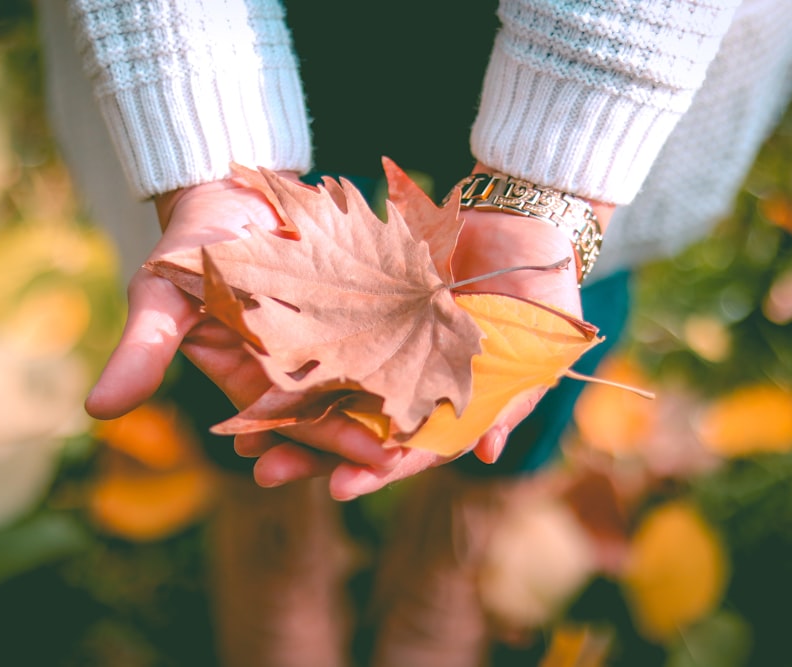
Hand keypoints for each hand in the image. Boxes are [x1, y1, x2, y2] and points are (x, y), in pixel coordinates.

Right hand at [85, 176, 399, 471]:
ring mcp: (330, 334)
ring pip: (364, 378)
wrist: (232, 186)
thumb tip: (97, 413)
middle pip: (331, 410)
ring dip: (391, 402)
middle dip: (359, 438)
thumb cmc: (187, 244)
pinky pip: (388, 328)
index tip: (338, 469)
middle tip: (395, 460)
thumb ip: (143, 351)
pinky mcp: (360, 300)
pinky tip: (440, 360)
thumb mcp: (160, 294)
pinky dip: (409, 345)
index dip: (308, 446)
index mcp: (251, 376)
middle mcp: (295, 365)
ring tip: (425, 424)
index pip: (281, 422)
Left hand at [253, 173, 612, 499]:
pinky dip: (294, 352)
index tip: (339, 487)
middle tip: (267, 470)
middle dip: (313, 451)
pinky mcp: (363, 306)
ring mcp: (384, 346)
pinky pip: (325, 334)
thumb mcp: (540, 351)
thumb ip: (512, 401)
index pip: (406, 448)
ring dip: (290, 412)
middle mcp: (410, 381)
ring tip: (247, 438)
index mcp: (447, 404)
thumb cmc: (544, 295)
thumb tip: (488, 454)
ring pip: (331, 386)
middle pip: (355, 427)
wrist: (525, 219)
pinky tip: (254, 368)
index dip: (375, 469)